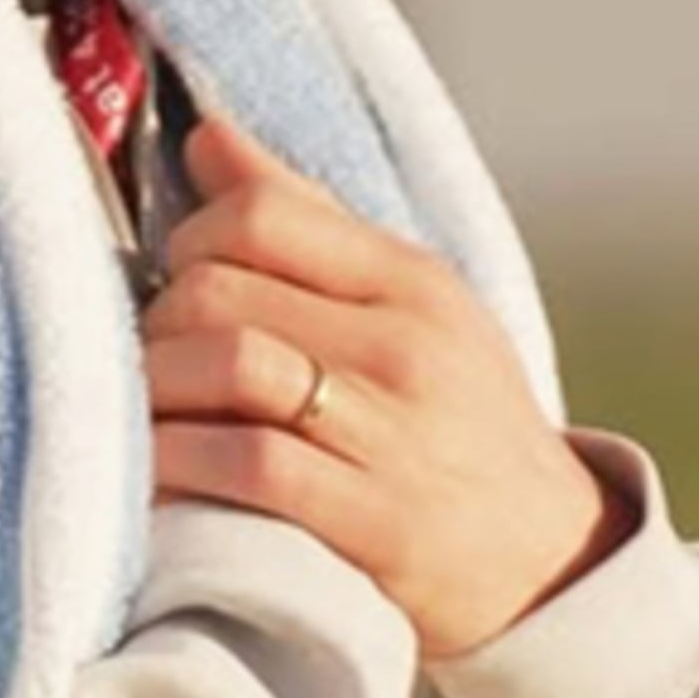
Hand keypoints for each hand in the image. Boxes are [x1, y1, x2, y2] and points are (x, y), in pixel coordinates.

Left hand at [141, 116, 634, 657]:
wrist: (551, 561)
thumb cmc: (459, 421)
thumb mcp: (414, 308)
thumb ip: (309, 224)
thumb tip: (204, 136)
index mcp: (412, 280)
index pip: (262, 211)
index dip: (189, 237)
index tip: (176, 280)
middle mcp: (405, 344)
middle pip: (222, 289)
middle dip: (155, 322)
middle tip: (150, 359)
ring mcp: (393, 434)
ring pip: (229, 365)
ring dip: (156, 388)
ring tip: (147, 413)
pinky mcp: (376, 522)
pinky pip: (249, 467)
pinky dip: (183, 462)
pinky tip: (163, 474)